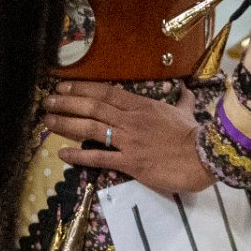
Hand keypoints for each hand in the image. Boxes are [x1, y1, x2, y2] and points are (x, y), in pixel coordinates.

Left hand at [44, 81, 214, 194]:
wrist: (203, 157)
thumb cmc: (194, 135)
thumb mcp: (186, 112)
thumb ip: (182, 101)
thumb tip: (186, 89)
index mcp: (141, 106)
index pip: (105, 93)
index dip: (81, 89)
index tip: (63, 87)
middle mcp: (130, 120)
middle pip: (93, 107)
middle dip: (67, 103)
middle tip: (47, 101)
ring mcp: (129, 141)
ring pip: (91, 129)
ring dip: (66, 124)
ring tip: (47, 122)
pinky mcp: (130, 163)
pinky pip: (100, 158)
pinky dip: (80, 156)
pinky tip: (63, 154)